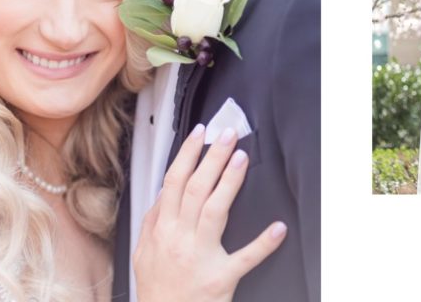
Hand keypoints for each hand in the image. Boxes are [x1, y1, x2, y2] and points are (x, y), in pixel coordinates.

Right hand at [134, 125, 286, 301]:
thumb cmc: (158, 290)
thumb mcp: (143, 253)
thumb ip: (152, 222)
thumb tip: (163, 193)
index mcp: (162, 231)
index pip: (174, 182)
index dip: (187, 155)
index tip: (200, 135)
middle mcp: (179, 239)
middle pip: (196, 189)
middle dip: (213, 157)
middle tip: (228, 135)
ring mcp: (201, 258)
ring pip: (215, 211)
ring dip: (229, 182)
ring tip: (242, 159)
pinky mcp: (221, 278)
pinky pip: (245, 258)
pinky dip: (263, 244)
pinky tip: (277, 228)